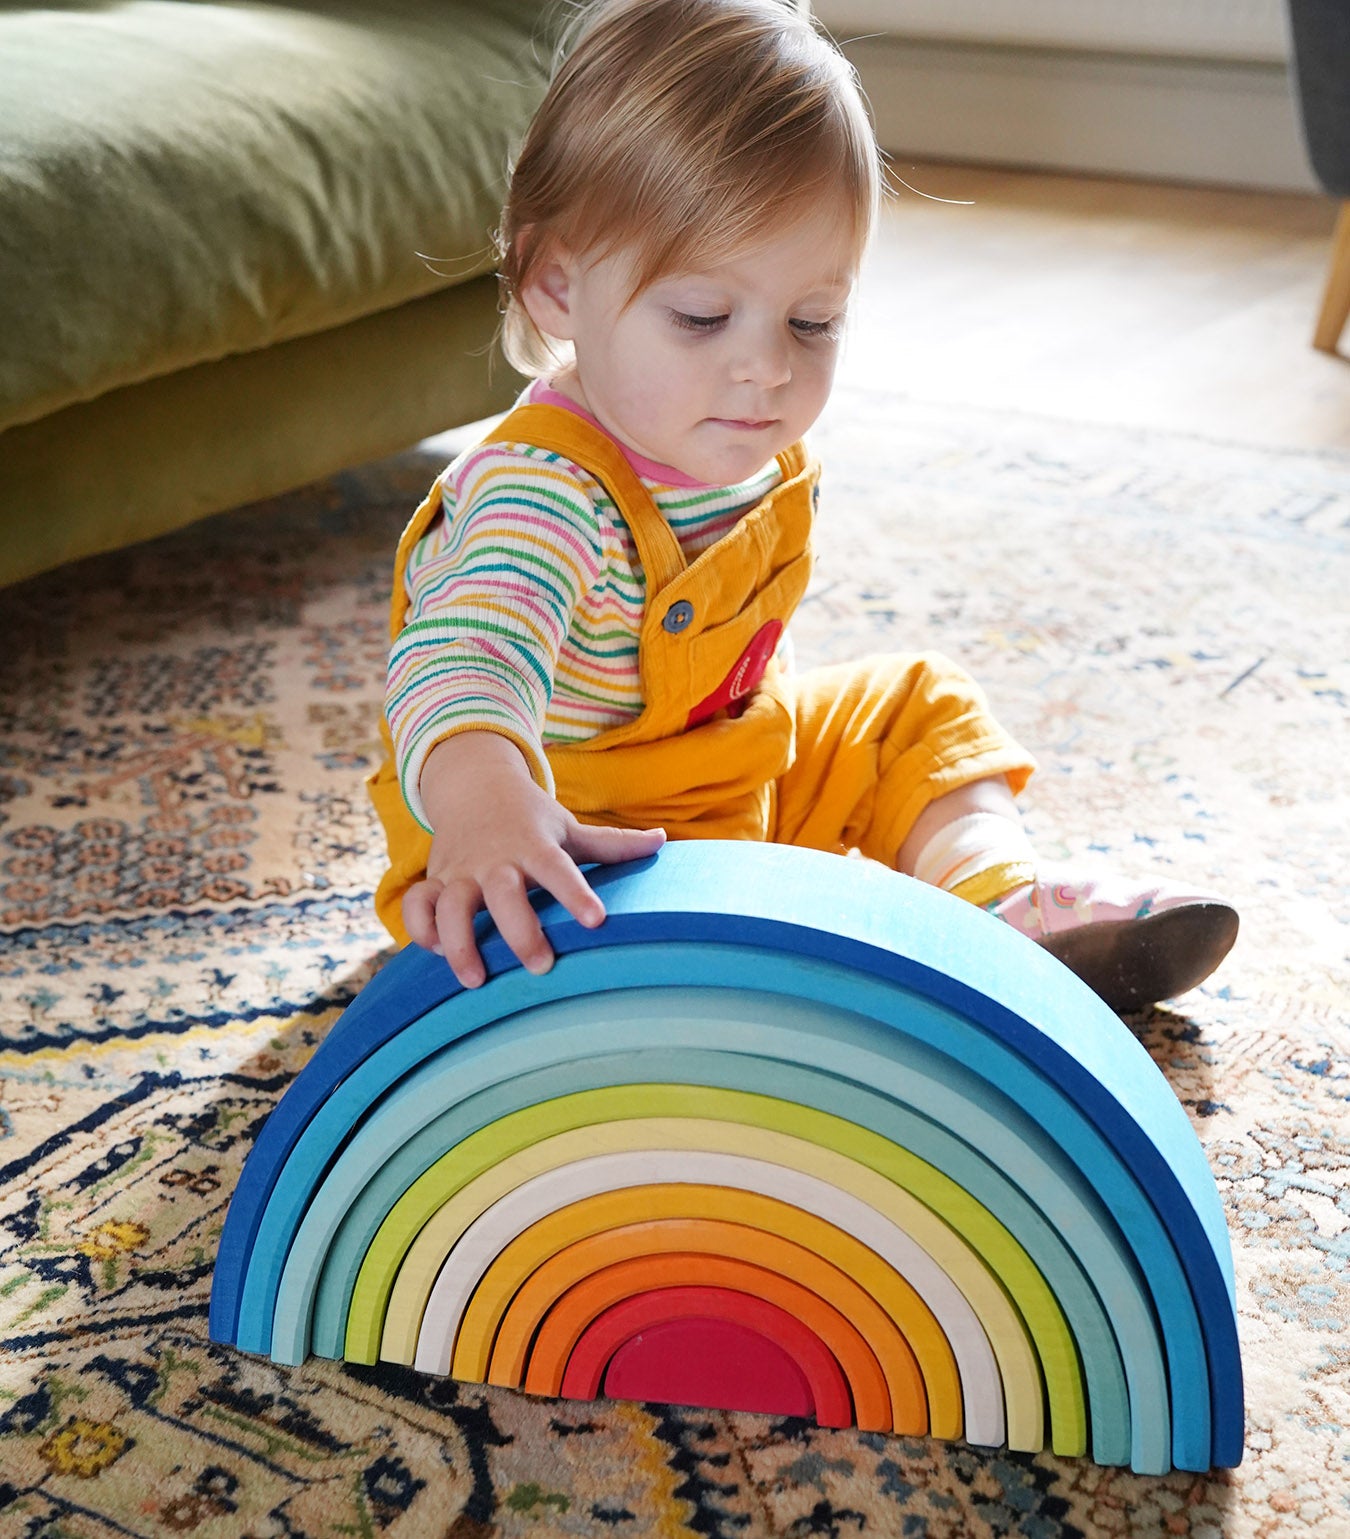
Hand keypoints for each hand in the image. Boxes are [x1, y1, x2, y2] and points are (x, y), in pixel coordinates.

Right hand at [401, 732, 664, 987]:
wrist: (473, 785)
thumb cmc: (530, 818)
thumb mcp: (568, 827)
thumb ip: (612, 843)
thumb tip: (663, 841)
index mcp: (533, 845)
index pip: (558, 869)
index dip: (575, 894)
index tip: (597, 921)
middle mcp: (495, 859)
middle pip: (502, 892)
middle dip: (518, 929)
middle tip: (540, 966)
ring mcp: (460, 871)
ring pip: (451, 905)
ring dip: (458, 941)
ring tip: (475, 980)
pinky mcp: (434, 881)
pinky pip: (417, 905)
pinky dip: (419, 929)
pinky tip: (433, 955)